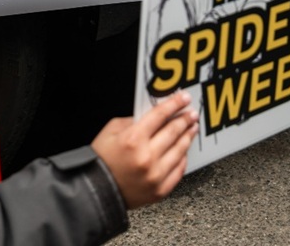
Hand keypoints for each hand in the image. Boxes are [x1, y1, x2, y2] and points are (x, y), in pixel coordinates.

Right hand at [91, 92, 198, 208]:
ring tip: (192, 128)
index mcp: (133, 139)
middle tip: (192, 113)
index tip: (184, 98)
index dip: (175, 104)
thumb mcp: (111, 131)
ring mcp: (155, 175)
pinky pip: (179, 171)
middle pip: (173, 131)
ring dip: (188, 136)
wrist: (97, 191)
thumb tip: (154, 116)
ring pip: (180, 150)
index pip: (160, 115)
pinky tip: (184, 150)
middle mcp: (146, 157)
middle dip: (185, 119)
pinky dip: (183, 158)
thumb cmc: (101, 160)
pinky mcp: (160, 190)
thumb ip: (133, 121)